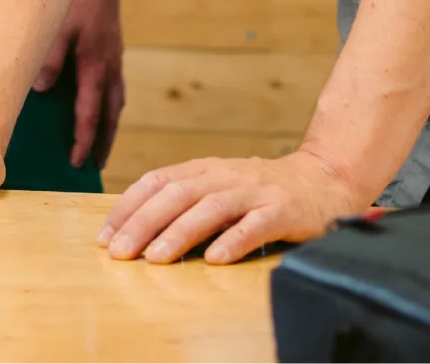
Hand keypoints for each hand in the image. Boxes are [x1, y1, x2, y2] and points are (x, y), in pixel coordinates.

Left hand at [34, 0, 126, 168]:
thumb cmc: (76, 0)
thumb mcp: (57, 29)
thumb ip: (49, 60)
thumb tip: (40, 89)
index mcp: (95, 68)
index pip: (90, 115)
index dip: (84, 141)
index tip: (77, 163)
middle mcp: (110, 69)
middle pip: (110, 116)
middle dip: (104, 143)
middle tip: (96, 167)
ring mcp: (115, 60)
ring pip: (116, 102)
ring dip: (110, 126)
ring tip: (102, 144)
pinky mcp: (114, 51)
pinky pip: (116, 88)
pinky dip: (111, 105)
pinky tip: (102, 106)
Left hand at [100, 148, 363, 264]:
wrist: (324, 179)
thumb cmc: (262, 190)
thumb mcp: (219, 185)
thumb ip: (185, 199)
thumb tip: (135, 227)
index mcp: (206, 169)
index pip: (158, 181)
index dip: (129, 206)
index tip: (105, 234)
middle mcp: (226, 176)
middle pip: (178, 194)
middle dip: (144, 222)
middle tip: (120, 251)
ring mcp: (255, 192)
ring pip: (211, 208)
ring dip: (180, 232)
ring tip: (156, 258)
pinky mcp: (283, 211)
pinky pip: (256, 225)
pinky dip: (234, 240)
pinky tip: (216, 259)